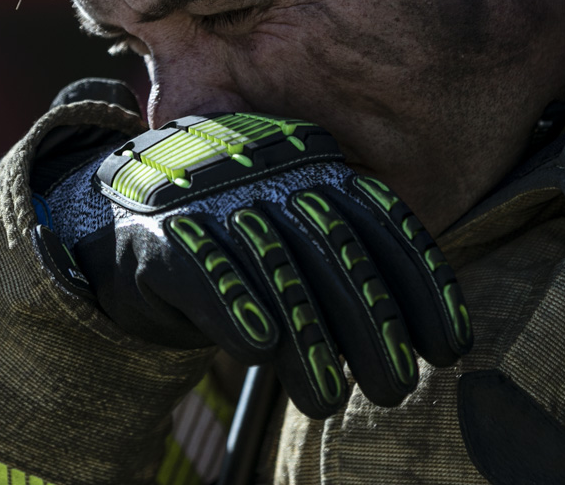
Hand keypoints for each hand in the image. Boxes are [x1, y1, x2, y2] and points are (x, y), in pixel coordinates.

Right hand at [35, 112, 471, 418]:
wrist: (115, 220)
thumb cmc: (229, 244)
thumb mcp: (292, 241)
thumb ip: (346, 270)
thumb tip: (418, 342)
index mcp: (312, 167)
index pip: (380, 222)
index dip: (420, 283)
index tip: (450, 346)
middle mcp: (266, 176)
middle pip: (332, 248)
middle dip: (371, 321)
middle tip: (395, 387)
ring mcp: (209, 200)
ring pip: (271, 266)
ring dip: (307, 335)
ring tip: (330, 397)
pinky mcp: (157, 237)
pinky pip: (202, 270)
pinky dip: (232, 306)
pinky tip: (259, 349)